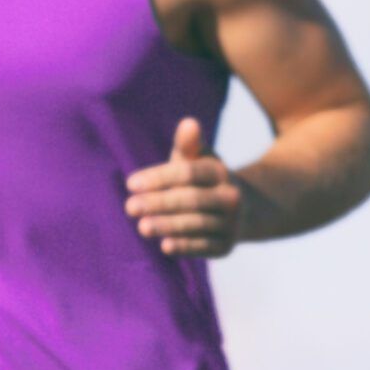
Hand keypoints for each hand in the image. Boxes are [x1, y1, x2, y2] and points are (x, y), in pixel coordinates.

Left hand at [126, 118, 245, 257]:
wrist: (240, 210)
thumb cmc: (203, 179)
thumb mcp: (196, 159)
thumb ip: (187, 144)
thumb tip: (189, 123)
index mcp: (219, 171)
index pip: (187, 173)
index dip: (158, 178)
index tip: (130, 184)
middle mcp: (231, 196)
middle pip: (191, 199)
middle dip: (158, 203)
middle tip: (129, 207)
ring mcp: (232, 222)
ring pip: (197, 224)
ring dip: (168, 226)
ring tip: (142, 227)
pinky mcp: (227, 246)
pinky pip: (204, 246)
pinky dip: (185, 246)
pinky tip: (165, 246)